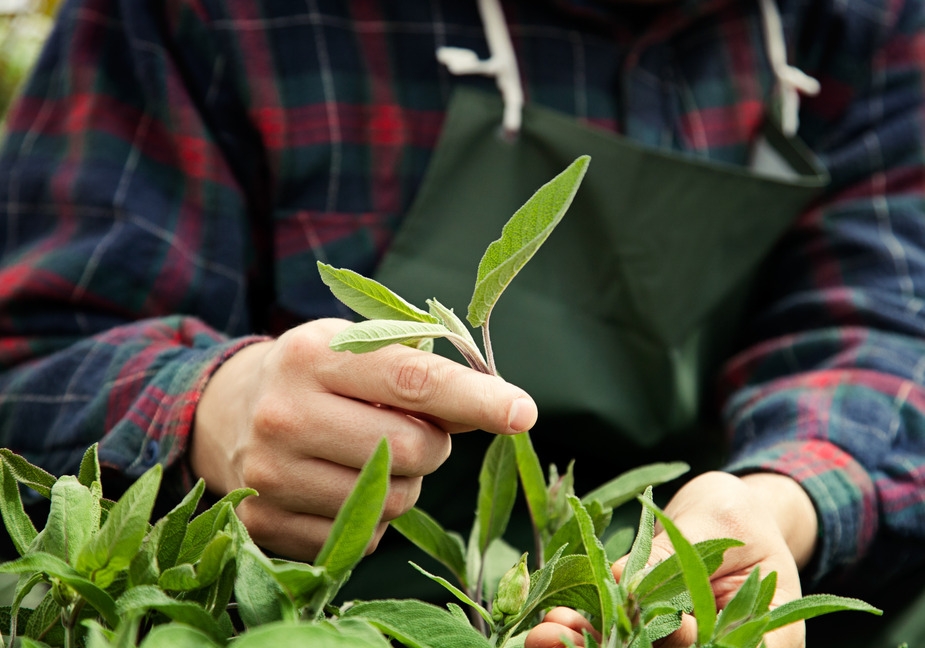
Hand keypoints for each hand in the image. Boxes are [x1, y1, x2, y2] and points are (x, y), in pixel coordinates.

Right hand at [190, 317, 536, 559]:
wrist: (223, 414)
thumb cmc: (312, 375)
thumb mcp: (354, 349)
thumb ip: (420, 372)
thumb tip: (495, 409)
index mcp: (313, 356)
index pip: (412, 380)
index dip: (475, 398)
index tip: (523, 412)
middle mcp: (285, 415)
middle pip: (414, 449)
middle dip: (434, 444)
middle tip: (411, 429)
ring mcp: (271, 475)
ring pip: (396, 500)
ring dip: (406, 482)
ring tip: (369, 454)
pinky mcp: (267, 523)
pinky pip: (365, 537)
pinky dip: (372, 515)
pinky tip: (340, 485)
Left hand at [526, 471, 817, 647]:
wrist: (726, 517)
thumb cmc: (737, 513)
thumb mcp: (714, 522)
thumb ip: (673, 554)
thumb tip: (622, 579)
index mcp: (768, 639)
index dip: (681, 642)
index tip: (648, 623)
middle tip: (559, 637)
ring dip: (589, 647)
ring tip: (543, 634)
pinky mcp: (654, 637)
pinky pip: (620, 639)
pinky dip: (586, 633)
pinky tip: (552, 624)